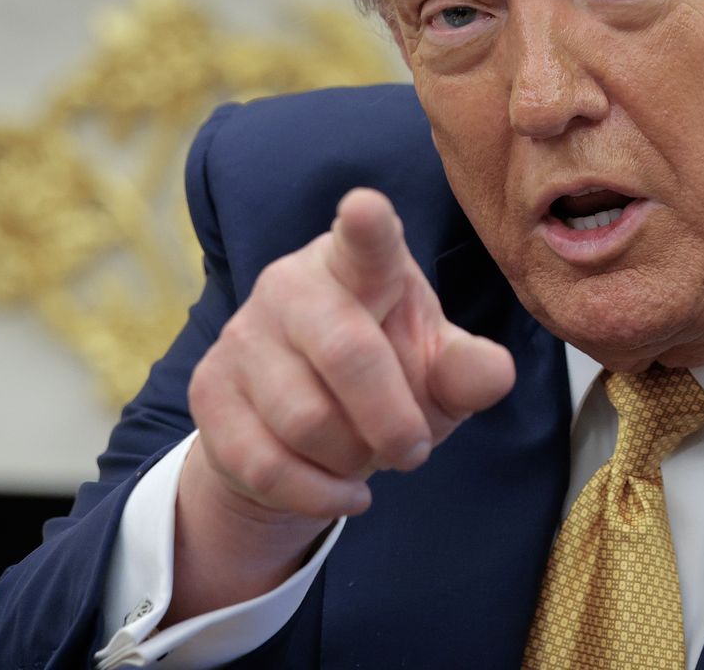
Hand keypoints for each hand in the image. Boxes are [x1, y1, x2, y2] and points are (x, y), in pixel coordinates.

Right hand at [172, 188, 516, 612]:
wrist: (303, 431)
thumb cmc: (387, 378)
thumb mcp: (437, 373)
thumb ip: (467, 371)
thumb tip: (494, 373)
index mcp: (360, 264)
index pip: (366, 241)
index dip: (367, 226)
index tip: (366, 208)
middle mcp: (292, 284)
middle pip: (347, 355)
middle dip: (393, 422)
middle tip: (414, 451)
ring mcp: (243, 333)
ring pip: (306, 421)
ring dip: (352, 459)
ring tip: (365, 457)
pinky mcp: (209, 388)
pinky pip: (266, 463)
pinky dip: (317, 494)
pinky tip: (341, 490)